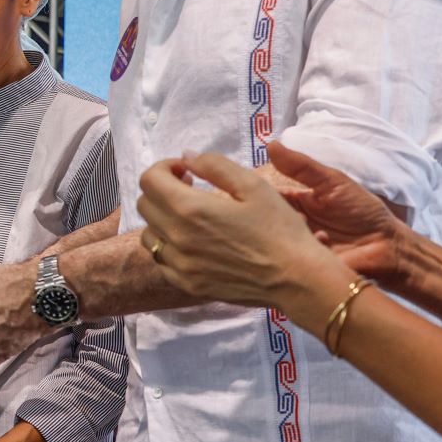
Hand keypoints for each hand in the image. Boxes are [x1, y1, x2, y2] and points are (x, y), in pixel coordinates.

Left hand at [135, 154, 350, 319]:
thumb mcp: (253, 186)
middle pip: (145, 204)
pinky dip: (168, 246)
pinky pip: (161, 261)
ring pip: (148, 235)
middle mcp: (176, 238)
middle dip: (162, 189)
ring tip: (191, 217)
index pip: (149, 179)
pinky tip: (194, 243)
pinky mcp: (187, 284)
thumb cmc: (280, 229)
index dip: (164, 167)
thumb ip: (215, 165)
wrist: (297, 279)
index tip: (186, 171)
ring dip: (162, 219)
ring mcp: (179, 265)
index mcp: (189, 209)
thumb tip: (187, 157)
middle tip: (190, 188)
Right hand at [266, 143, 413, 287]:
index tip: (252, 190)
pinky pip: (291, 257)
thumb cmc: (362, 211)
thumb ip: (302, 167)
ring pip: (275, 238)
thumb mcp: (332, 182)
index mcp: (295, 203)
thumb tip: (271, 143)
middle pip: (264, 219)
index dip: (257, 193)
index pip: (264, 196)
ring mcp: (295, 246)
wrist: (388, 245)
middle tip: (293, 210)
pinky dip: (306, 246)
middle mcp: (290, 225)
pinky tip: (325, 241)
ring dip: (291, 230)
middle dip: (272, 214)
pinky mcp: (302, 266)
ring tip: (311, 225)